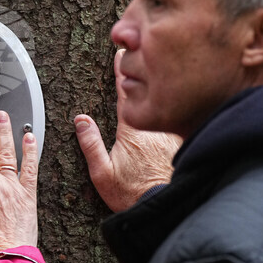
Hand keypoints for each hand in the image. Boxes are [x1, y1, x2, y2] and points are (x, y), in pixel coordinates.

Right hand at [75, 49, 180, 211]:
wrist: (165, 208)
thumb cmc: (133, 195)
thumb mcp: (102, 174)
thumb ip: (90, 145)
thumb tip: (81, 120)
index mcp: (132, 132)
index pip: (126, 94)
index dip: (121, 72)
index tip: (120, 54)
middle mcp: (154, 129)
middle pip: (150, 94)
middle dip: (144, 74)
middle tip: (139, 55)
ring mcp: (171, 135)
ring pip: (167, 105)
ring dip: (161, 91)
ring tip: (159, 76)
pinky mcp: (182, 144)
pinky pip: (178, 120)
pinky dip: (176, 109)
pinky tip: (178, 105)